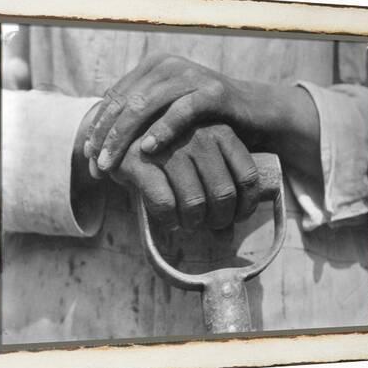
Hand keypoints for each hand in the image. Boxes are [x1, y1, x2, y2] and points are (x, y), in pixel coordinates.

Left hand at [84, 53, 263, 172]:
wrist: (255, 114)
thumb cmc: (204, 122)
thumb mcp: (166, 116)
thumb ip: (138, 121)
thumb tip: (99, 145)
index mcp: (152, 68)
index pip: (114, 98)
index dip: (98, 128)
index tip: (89, 157)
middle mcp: (168, 66)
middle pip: (124, 102)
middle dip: (106, 136)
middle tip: (96, 166)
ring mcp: (190, 75)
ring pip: (145, 105)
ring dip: (123, 137)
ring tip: (111, 163)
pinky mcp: (212, 91)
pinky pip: (181, 111)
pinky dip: (161, 131)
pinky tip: (146, 150)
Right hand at [111, 124, 259, 230]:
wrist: (119, 134)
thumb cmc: (168, 150)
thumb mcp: (198, 157)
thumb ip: (217, 185)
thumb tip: (227, 236)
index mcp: (220, 131)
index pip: (247, 176)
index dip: (245, 206)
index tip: (235, 218)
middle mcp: (198, 135)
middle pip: (223, 194)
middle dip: (218, 220)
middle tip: (208, 225)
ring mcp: (169, 147)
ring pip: (195, 202)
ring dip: (193, 222)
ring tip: (187, 223)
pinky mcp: (141, 161)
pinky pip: (165, 204)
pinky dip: (169, 219)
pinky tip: (169, 219)